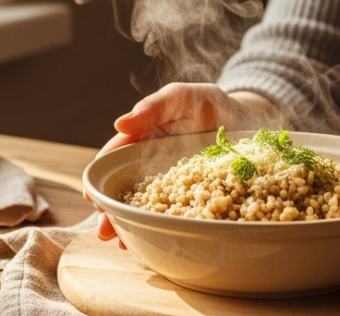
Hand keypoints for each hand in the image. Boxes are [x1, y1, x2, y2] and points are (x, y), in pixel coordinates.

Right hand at [91, 83, 277, 242]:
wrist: (247, 121)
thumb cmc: (210, 105)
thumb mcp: (183, 97)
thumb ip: (154, 106)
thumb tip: (120, 123)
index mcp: (143, 138)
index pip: (115, 158)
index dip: (100, 178)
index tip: (91, 197)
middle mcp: (152, 164)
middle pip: (125, 188)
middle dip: (111, 210)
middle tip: (104, 229)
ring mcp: (172, 183)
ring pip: (145, 206)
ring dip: (129, 225)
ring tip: (121, 242)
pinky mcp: (194, 197)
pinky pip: (173, 215)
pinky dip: (160, 229)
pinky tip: (151, 243)